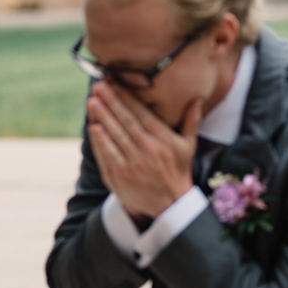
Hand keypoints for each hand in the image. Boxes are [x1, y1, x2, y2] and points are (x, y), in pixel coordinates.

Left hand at [87, 81, 203, 220]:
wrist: (170, 204)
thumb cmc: (178, 170)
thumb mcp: (188, 146)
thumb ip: (191, 121)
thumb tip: (196, 98)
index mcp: (162, 140)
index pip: (141, 114)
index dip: (127, 97)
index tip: (115, 82)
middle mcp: (147, 151)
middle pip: (125, 122)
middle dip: (111, 102)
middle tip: (98, 86)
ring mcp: (132, 165)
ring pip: (115, 137)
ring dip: (102, 118)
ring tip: (91, 102)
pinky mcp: (119, 177)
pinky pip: (107, 155)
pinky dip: (99, 141)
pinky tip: (93, 127)